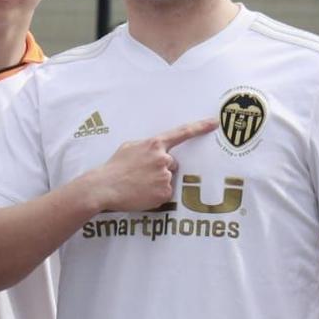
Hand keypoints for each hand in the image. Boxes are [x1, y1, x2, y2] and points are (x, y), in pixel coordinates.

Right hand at [86, 119, 217, 212]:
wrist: (103, 187)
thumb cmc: (113, 168)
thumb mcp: (128, 148)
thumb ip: (146, 147)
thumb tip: (154, 150)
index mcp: (154, 145)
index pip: (182, 133)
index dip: (200, 127)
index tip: (215, 122)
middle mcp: (163, 159)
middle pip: (172, 164)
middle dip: (161, 169)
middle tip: (141, 175)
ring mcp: (165, 176)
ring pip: (168, 179)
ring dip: (157, 183)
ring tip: (138, 185)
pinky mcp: (164, 193)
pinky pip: (165, 194)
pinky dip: (155, 196)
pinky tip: (141, 194)